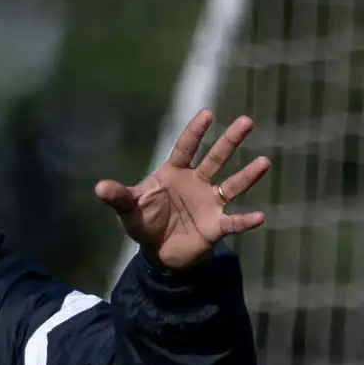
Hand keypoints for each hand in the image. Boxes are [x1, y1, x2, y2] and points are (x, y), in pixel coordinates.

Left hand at [94, 109, 271, 269]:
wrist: (158, 251)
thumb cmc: (144, 221)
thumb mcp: (128, 209)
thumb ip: (118, 196)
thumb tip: (98, 188)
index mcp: (175, 173)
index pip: (186, 148)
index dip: (195, 131)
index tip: (208, 113)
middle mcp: (197, 183)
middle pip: (216, 158)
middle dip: (230, 141)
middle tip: (247, 121)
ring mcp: (210, 203)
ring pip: (232, 185)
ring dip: (248, 175)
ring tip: (264, 163)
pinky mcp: (216, 226)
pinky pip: (234, 222)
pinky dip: (245, 221)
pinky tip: (260, 216)